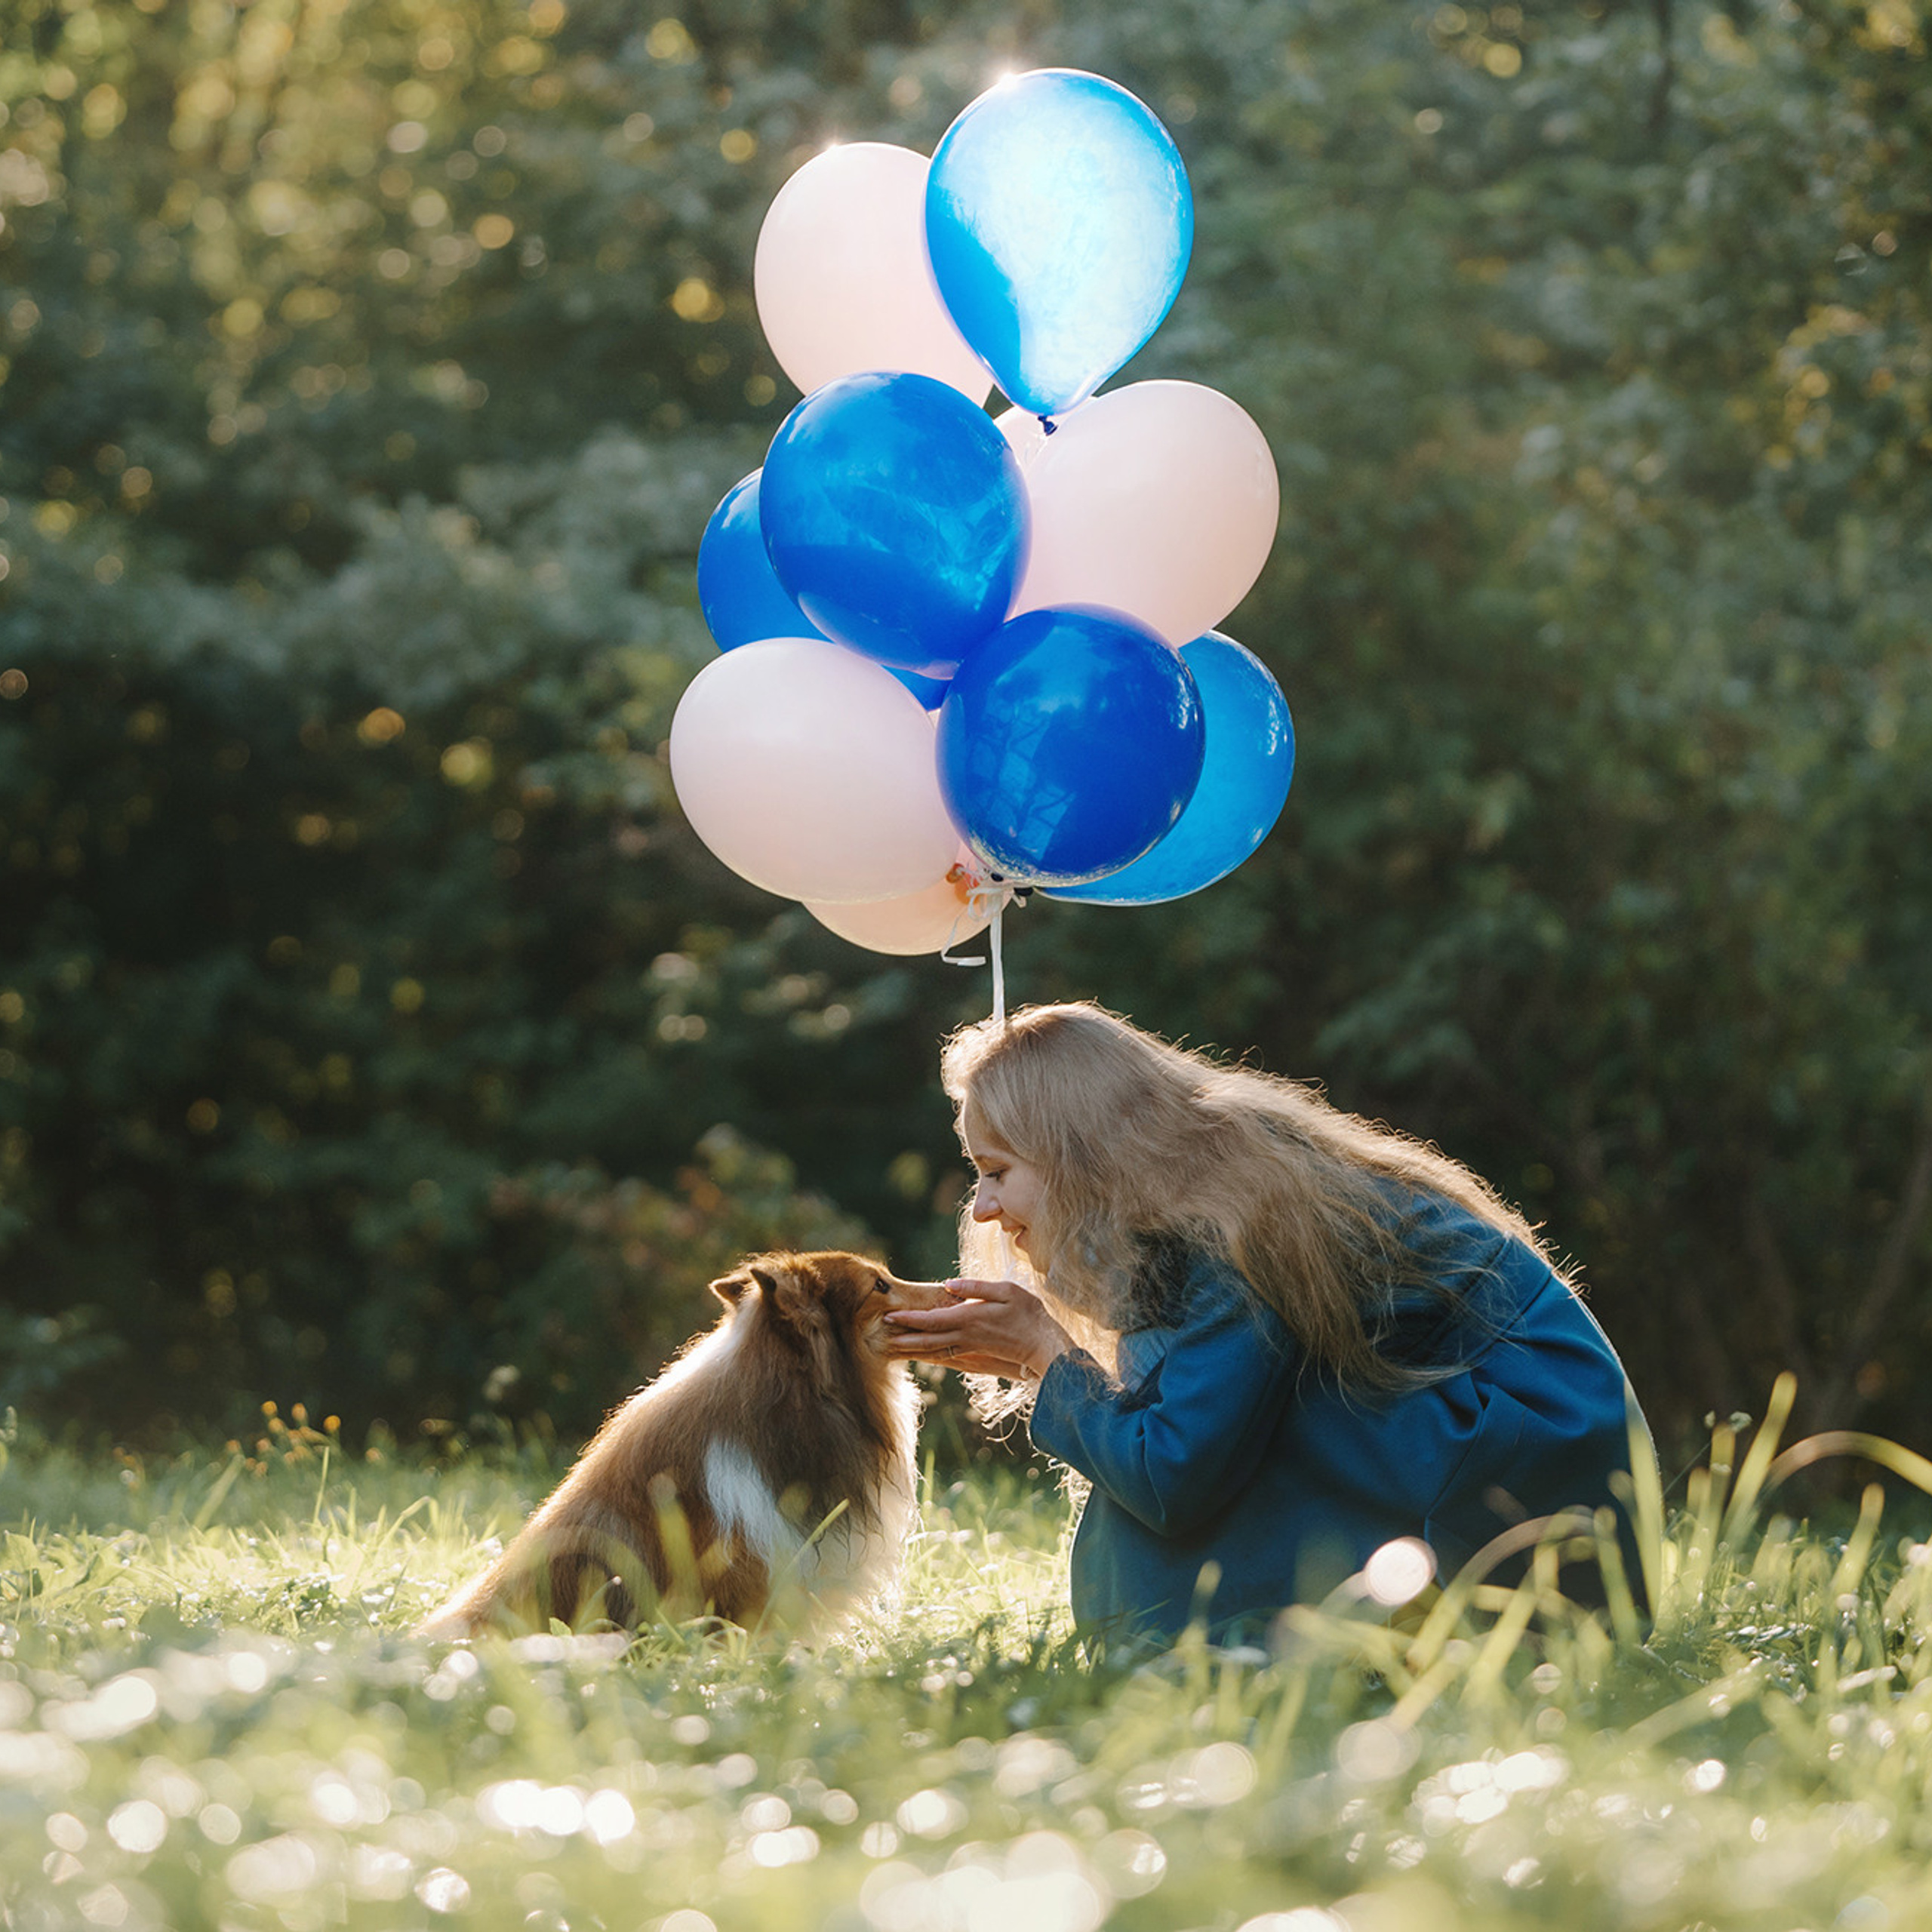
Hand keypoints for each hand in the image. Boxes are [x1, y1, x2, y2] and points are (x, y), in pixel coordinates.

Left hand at [884, 1276, 1072, 1380]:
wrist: (1044, 1345)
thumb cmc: (1028, 1313)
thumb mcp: (1005, 1290)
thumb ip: (975, 1288)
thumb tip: (948, 1285)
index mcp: (969, 1318)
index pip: (932, 1320)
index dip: (909, 1319)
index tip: (890, 1316)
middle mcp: (966, 1336)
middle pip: (927, 1340)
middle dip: (903, 1338)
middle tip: (881, 1338)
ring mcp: (971, 1348)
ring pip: (935, 1351)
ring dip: (913, 1350)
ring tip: (893, 1349)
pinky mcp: (977, 1355)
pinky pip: (947, 1356)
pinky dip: (931, 1356)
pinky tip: (923, 1356)